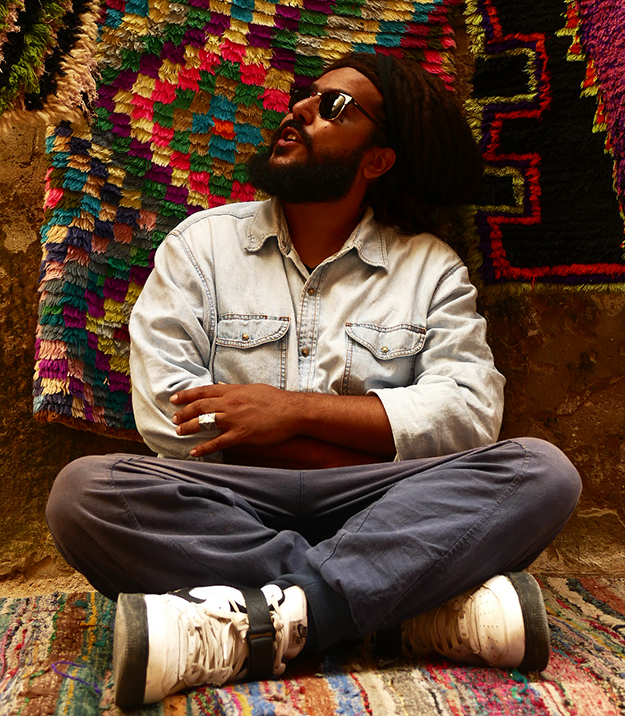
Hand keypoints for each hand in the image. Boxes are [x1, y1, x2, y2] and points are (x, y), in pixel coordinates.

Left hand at [171, 383, 300, 456]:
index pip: (203, 391)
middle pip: (199, 407)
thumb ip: (235, 389)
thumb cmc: (275, 400)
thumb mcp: (252, 389)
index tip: (174, 399)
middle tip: (174, 419)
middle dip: (183, 413)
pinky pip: (218, 442)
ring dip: (188, 428)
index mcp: (232, 391)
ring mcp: (234, 419)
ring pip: (204, 422)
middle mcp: (230, 403)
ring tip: (179, 432)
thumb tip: (223, 386)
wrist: (292, 411)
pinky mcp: (241, 434)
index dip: (186, 395)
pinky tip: (194, 451)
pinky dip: (204, 447)